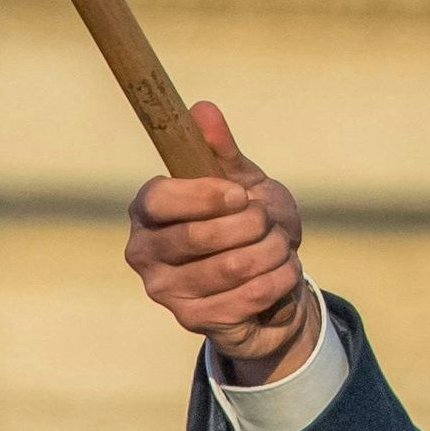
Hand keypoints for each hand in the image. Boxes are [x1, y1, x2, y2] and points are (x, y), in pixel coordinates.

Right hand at [123, 101, 318, 384]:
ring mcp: (167, 292)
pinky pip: (249, 296)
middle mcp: (145, 254)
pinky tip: (284, 271)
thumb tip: (202, 108)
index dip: (204, 195)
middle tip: (268, 222)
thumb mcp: (242, 181)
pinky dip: (280, 278)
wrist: (272, 282)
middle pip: (198, 236)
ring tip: (280, 246)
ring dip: (273, 251)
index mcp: (148, 212)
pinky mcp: (195, 322)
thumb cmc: (250, 224)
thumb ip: (220, 150)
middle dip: (252, 225)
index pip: (158, 199)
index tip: (240, 195)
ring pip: (231, 267)